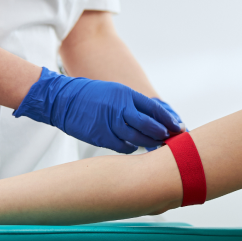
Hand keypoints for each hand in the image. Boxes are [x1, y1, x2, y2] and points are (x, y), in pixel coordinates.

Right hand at [13, 67, 183, 152]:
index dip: (168, 120)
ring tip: (157, 146)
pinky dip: (130, 149)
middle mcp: (120, 109)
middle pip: (149, 125)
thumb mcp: (115, 92)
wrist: (62, 100)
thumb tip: (154, 118)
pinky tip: (133, 148)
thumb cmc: (91, 96)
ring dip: (149, 144)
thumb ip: (133, 104)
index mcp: (125, 95)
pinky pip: (123, 147)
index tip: (179, 127)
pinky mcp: (101, 137)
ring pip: (138, 139)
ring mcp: (110, 124)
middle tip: (171, 140)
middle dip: (163, 134)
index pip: (154, 109)